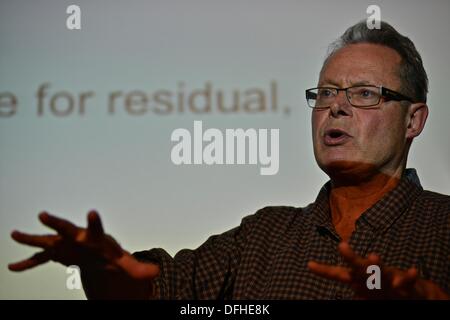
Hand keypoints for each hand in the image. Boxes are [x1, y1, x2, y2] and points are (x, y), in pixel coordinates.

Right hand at [9, 211, 159, 298]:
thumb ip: (138, 268)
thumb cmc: (108, 253)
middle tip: (43, 214)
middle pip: (67, 228)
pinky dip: (27, 264)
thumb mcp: (123, 262)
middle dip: (56, 222)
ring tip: (14, 234)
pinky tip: (12, 268)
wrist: (95, 251)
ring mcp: (64, 244)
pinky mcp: (55, 254)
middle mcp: (77, 237)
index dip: (94, 221)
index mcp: (95, 238)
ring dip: (32, 238)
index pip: (96, 228)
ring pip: (46, 240)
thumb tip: (158, 273)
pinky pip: (38, 259)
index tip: (92, 212)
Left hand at [308, 242, 448, 299]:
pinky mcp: (408, 283)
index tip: (309, 265)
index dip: (325, 271)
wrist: (413, 293)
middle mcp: (372, 274)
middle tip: (341, 246)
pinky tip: (412, 272)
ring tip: (374, 256)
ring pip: (382, 270)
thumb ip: (348, 282)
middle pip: (359, 265)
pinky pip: (409, 280)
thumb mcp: (362, 289)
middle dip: (351, 257)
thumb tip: (322, 274)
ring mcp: (390, 277)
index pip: (338, 274)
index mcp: (359, 278)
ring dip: (377, 265)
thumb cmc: (381, 289)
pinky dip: (409, 277)